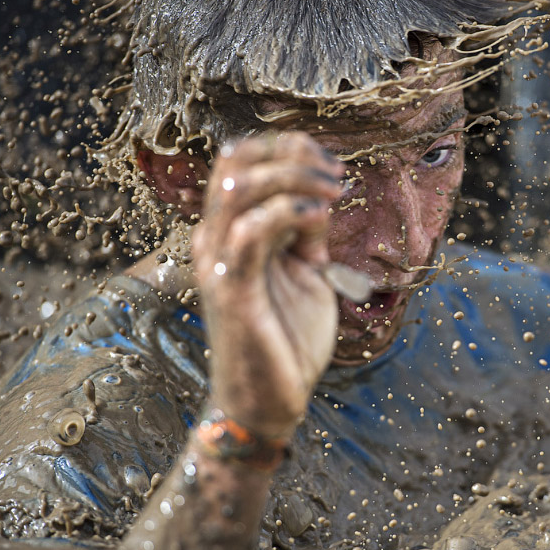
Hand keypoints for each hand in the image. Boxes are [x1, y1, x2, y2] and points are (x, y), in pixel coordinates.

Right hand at [192, 132, 343, 440]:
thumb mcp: (307, 273)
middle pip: (235, 160)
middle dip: (292, 154)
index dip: (288, 148)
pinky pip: (251, 231)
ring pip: (240, 186)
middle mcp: (214, 237)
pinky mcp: (232, 289)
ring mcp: (218, 261)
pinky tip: (320, 219)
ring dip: (295, 178)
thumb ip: (307, 233)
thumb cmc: (286, 338)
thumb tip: (319, 196)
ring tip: (333, 193)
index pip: (240, 159)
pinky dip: (290, 212)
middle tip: (336, 176)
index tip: (333, 167)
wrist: (266, 401)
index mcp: (228, 230)